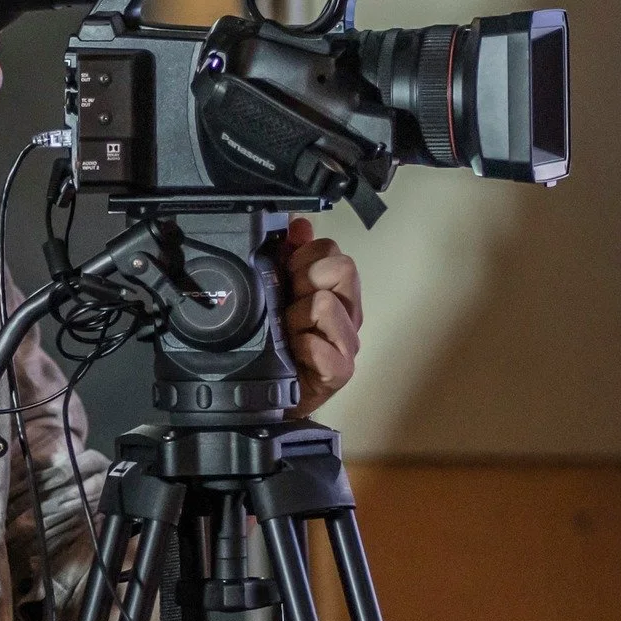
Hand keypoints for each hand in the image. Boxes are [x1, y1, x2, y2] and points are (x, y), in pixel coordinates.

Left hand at [281, 217, 362, 417]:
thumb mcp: (280, 293)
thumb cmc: (278, 343)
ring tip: (286, 334)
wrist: (272, 397)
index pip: (331, 250)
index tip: (286, 277)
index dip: (303, 257)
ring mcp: (348, 342)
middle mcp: (348, 312)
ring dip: (296, 318)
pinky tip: (293, 355)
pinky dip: (301, 347)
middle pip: (343, 268)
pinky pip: (319, 345)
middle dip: (307, 279)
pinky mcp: (341, 371)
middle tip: (289, 303)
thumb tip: (300, 223)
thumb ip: (291, 256)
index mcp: (335, 289)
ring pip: (325, 303)